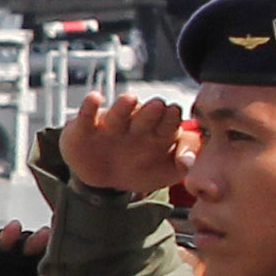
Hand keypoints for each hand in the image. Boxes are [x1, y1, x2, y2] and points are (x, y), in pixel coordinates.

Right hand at [62, 93, 189, 196]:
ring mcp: (112, 126)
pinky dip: (89, 107)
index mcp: (158, 133)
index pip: (169, 122)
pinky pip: (88, 116)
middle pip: (146, 116)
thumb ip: (179, 166)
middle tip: (158, 105)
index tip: (174, 113)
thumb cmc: (138, 169)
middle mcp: (136, 126)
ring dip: (124, 107)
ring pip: (118, 114)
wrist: (102, 177)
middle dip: (152, 111)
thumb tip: (187, 162)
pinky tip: (94, 98)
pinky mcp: (87, 128)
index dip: (171, 119)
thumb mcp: (162, 173)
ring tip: (129, 99)